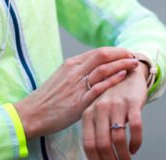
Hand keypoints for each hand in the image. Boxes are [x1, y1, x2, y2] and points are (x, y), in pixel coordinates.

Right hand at [13, 47, 139, 137]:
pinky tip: (122, 76)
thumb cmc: (48, 99)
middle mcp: (74, 71)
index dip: (115, 51)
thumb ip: (77, 73)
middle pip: (102, 55)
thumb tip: (93, 70)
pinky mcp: (78, 101)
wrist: (32, 113)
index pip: (97, 52)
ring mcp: (76, 85)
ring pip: (103, 68)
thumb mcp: (61, 79)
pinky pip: (98, 87)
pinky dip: (112, 80)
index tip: (126, 53)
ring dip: (121, 64)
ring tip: (134, 64)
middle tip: (134, 56)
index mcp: (70, 64)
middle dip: (121, 54)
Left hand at [82, 62, 148, 159]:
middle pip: (103, 143)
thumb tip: (96, 155)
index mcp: (88, 113)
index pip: (89, 143)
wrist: (127, 72)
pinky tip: (135, 148)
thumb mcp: (98, 111)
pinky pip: (135, 127)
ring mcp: (116, 105)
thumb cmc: (111, 98)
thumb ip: (94, 129)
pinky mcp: (132, 102)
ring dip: (124, 155)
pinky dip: (136, 142)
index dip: (96, 159)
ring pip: (118, 138)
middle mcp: (100, 108)